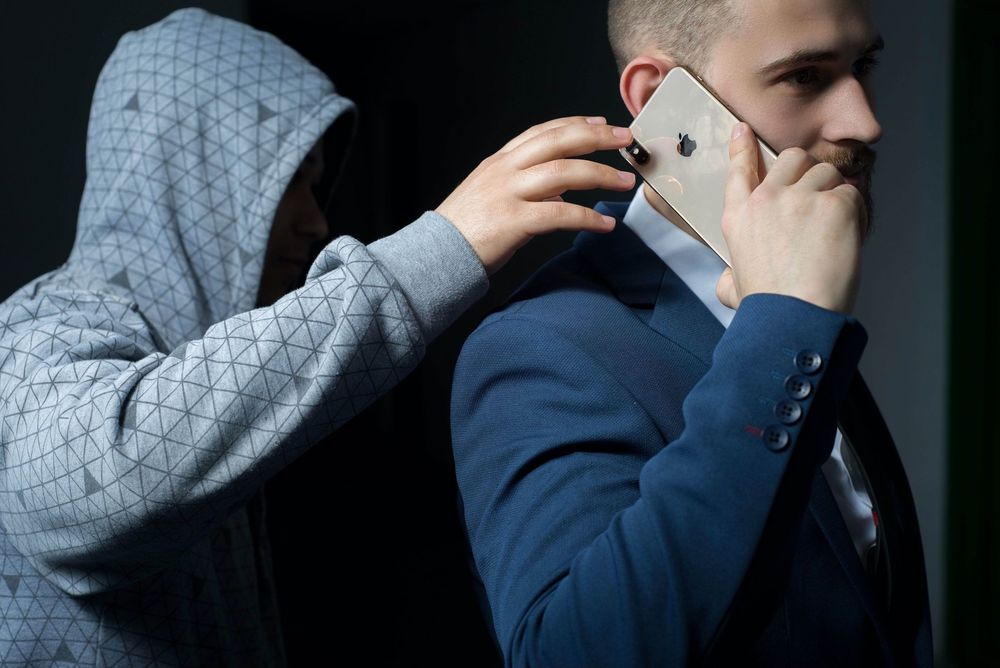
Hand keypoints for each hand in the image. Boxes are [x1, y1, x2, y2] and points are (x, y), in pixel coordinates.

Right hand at [436, 116, 635, 274]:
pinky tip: (605, 224)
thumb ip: (525, 189)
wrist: (434, 255)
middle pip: (558, 141)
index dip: (574, 124)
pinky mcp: (513, 221)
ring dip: (601, 175)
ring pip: (564, 172)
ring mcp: (508, 193)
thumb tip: (560, 193)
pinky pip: (560, 215)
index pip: (542, 132)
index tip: (601, 123)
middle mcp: (505, 171)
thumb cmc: (464, 230)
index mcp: (499, 162)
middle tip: (626, 140)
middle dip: (597, 137)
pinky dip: (587, 219)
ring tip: (626, 182)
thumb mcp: (491, 196)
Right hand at [715, 123, 866, 314]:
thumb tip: (729, 281)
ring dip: (834, 193)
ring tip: (834, 227)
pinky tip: (848, 237)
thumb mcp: (733, 289)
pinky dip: (855, 212)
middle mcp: (766, 200)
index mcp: (738, 218)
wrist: (793, 317)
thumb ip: (729, 276)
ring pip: (827, 172)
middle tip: (816, 196)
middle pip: (791, 158)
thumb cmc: (765, 309)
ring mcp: (800, 198)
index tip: (742, 130)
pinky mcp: (834, 204)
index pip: (739, 169)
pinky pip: (852, 193)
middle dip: (806, 171)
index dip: (742, 146)